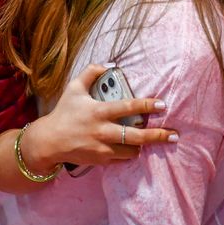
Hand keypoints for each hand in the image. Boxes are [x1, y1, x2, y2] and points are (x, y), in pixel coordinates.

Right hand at [20, 64, 176, 170]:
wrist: (49, 142)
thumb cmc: (64, 112)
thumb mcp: (74, 88)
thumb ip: (91, 72)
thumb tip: (110, 63)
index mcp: (99, 112)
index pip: (128, 107)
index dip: (147, 105)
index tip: (163, 104)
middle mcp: (103, 131)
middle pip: (137, 136)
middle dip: (158, 136)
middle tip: (174, 135)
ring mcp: (103, 149)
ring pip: (133, 151)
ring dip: (144, 145)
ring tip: (151, 139)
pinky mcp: (101, 161)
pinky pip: (123, 160)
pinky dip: (130, 154)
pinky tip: (134, 148)